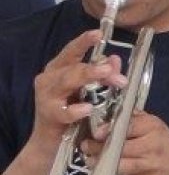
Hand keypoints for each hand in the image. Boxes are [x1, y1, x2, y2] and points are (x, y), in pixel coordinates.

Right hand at [30, 30, 126, 149]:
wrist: (53, 141)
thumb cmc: (72, 111)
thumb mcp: (89, 91)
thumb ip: (103, 75)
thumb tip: (115, 59)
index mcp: (59, 69)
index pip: (72, 51)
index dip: (84, 41)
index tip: (98, 33)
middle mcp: (50, 79)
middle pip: (73, 67)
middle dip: (94, 67)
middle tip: (111, 68)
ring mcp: (46, 96)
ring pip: (65, 82)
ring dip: (86, 77)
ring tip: (104, 74)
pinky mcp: (48, 115)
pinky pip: (63, 111)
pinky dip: (76, 110)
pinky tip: (87, 108)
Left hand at [81, 111, 168, 174]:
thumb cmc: (162, 148)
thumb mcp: (154, 127)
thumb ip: (133, 120)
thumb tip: (103, 116)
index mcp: (153, 127)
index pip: (126, 126)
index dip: (107, 130)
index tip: (94, 134)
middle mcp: (154, 146)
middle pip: (118, 148)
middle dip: (96, 150)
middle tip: (86, 150)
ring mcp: (152, 167)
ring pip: (117, 168)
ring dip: (100, 168)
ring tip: (93, 165)